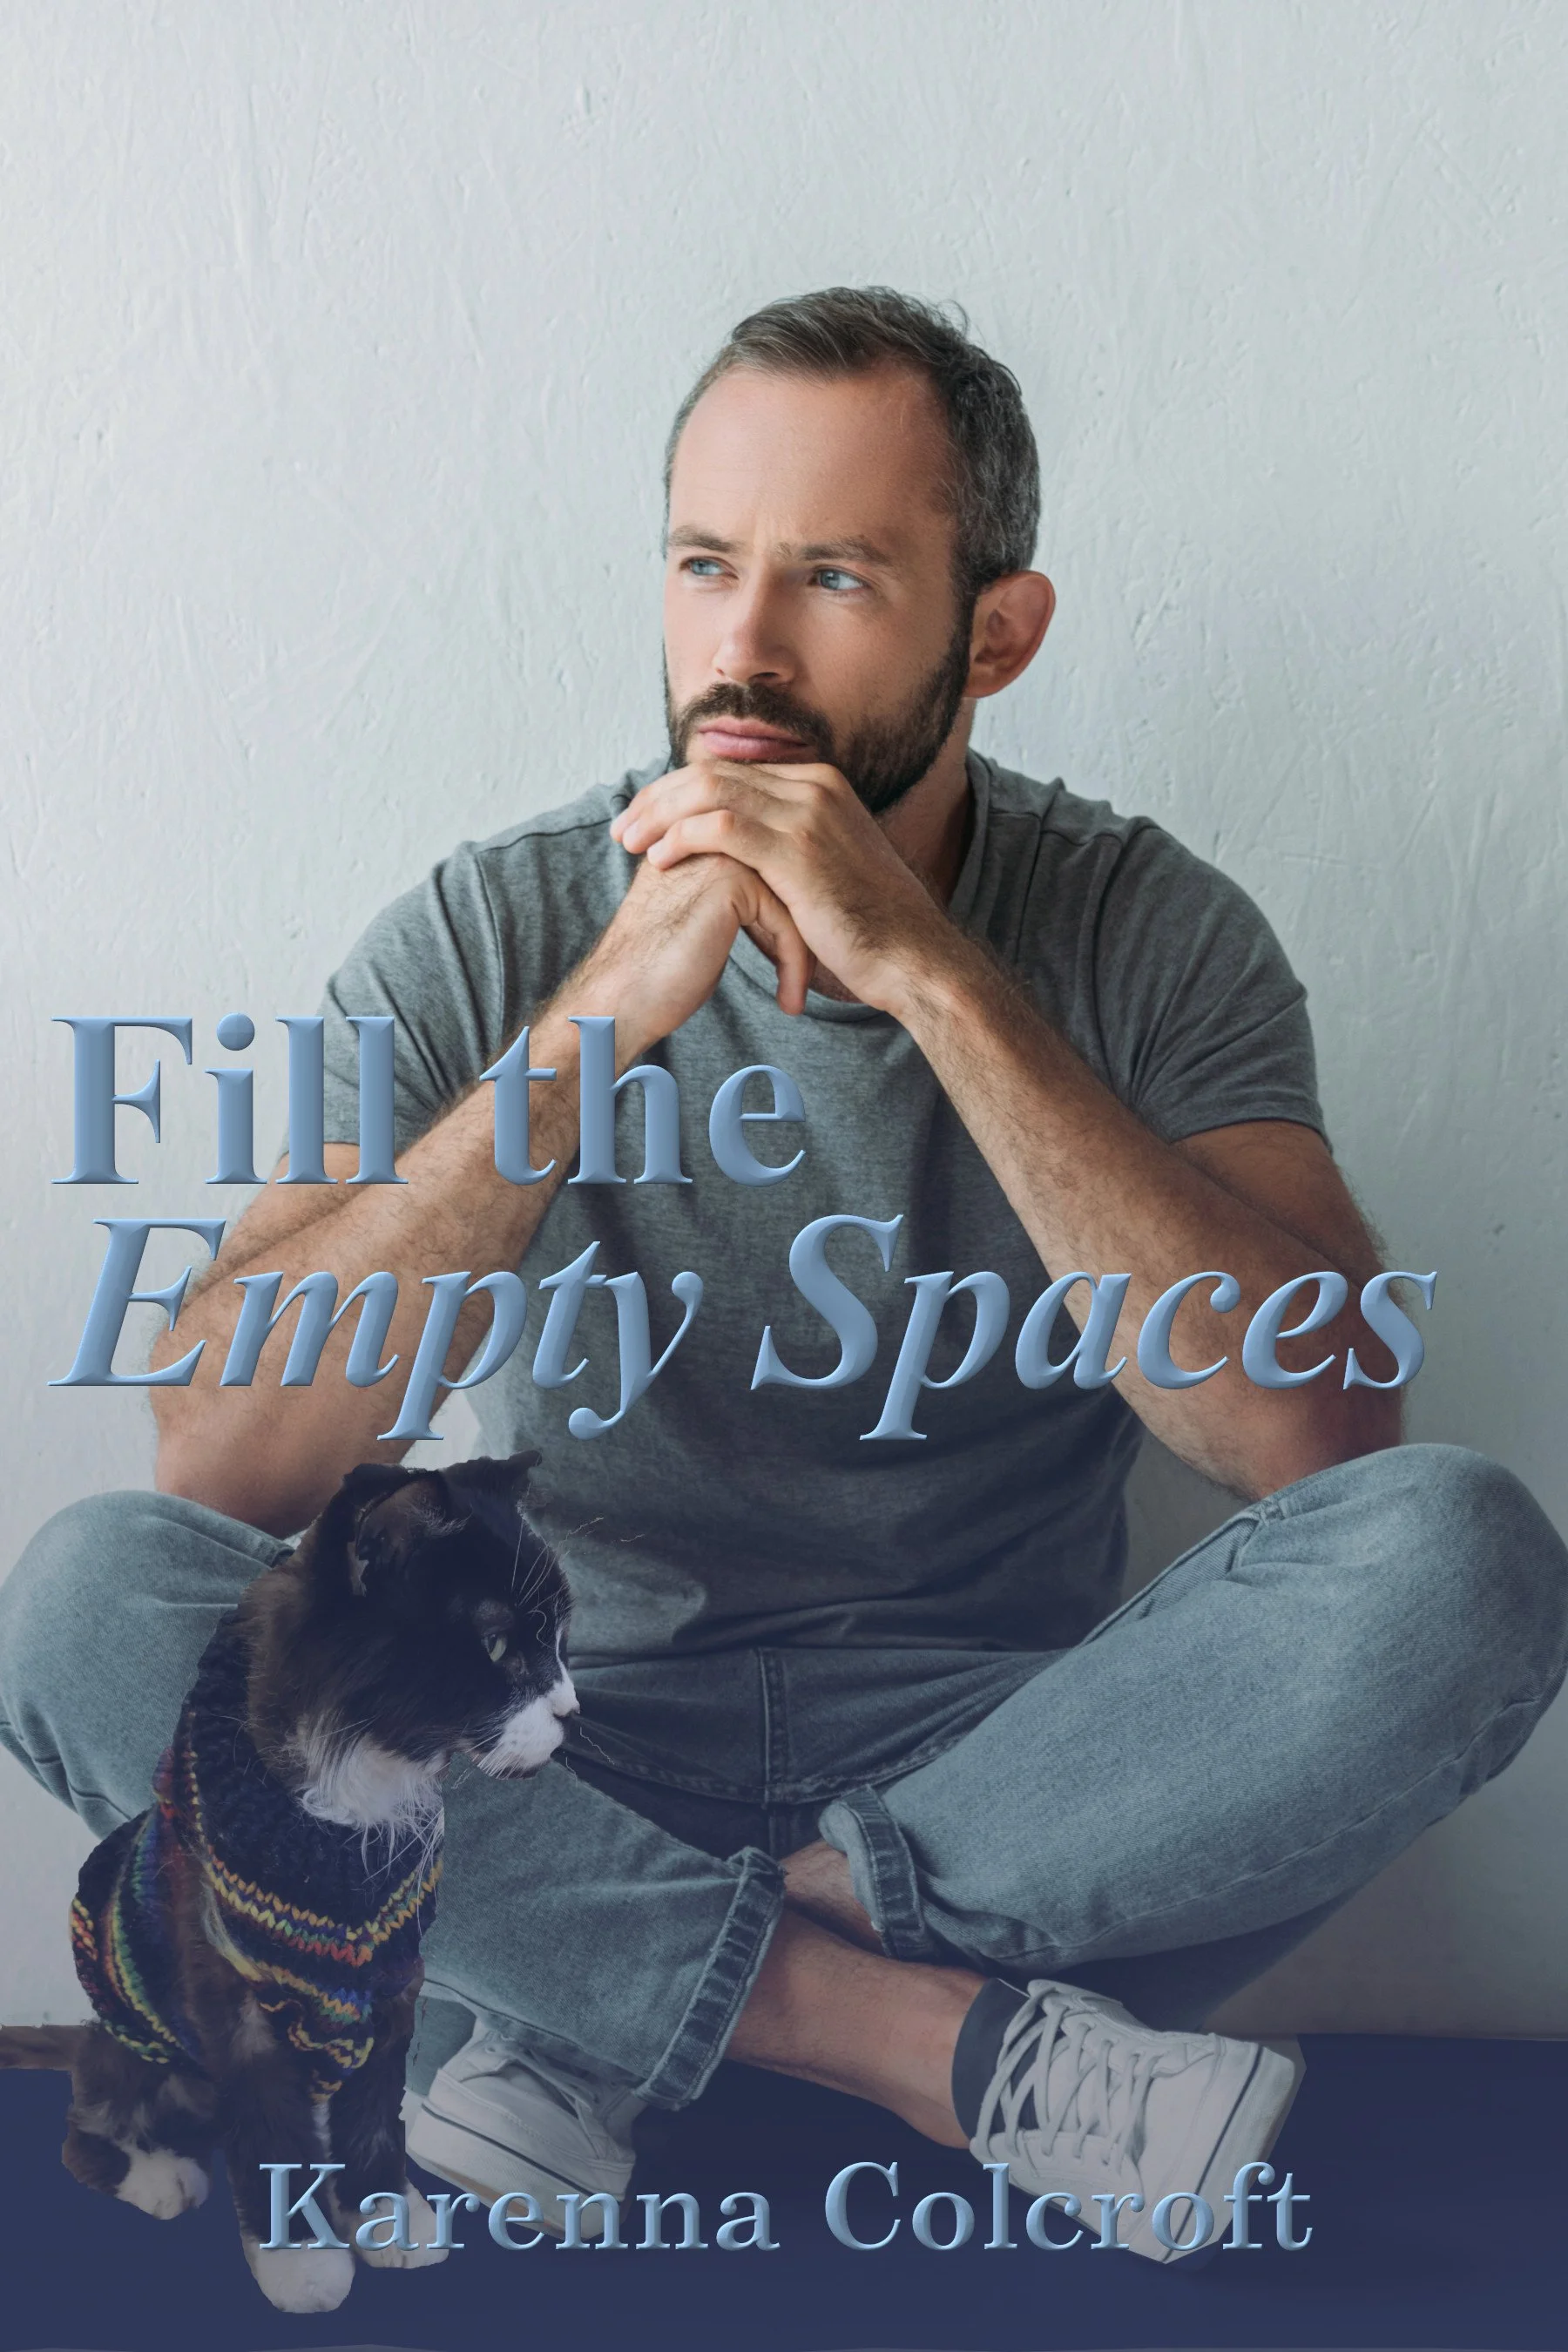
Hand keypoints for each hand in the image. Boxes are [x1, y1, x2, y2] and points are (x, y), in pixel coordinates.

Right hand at [570, 846, 813, 1055]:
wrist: (621, 996)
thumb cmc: (657, 971)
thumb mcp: (700, 918)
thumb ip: (734, 897)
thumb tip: (779, 907)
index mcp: (700, 837)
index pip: (773, 864)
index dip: (791, 911)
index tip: (797, 957)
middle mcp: (710, 834)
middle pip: (788, 876)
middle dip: (806, 928)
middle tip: (813, 973)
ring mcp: (720, 852)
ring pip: (794, 896)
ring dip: (803, 952)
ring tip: (799, 992)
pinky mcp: (731, 882)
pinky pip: (787, 919)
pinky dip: (795, 966)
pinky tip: (790, 1003)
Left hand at [610, 761, 949, 1011]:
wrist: (913, 957)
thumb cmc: (868, 928)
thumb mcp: (825, 871)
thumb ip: (786, 849)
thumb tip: (741, 855)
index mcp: (820, 784)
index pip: (732, 770)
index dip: (679, 790)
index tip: (645, 819)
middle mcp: (815, 787)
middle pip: (714, 772)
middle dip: (659, 797)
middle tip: (624, 827)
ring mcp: (808, 814)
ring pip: (710, 790)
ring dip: (660, 815)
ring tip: (630, 843)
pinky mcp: (798, 849)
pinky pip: (722, 827)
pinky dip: (683, 838)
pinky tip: (662, 860)